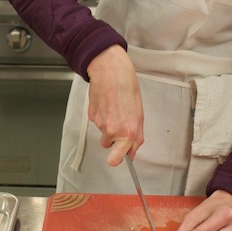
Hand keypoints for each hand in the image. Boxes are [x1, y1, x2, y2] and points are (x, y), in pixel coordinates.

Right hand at [85, 45, 143, 165]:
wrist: (111, 72)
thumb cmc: (127, 88)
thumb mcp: (139, 114)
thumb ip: (136, 136)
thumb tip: (132, 152)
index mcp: (130, 132)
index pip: (120, 158)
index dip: (119, 158)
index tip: (120, 158)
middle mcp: (114, 131)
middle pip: (109, 149)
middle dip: (111, 144)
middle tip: (116, 131)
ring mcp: (101, 124)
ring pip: (103, 133)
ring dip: (107, 125)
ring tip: (114, 108)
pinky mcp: (92, 117)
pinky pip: (97, 122)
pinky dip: (101, 115)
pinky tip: (107, 104)